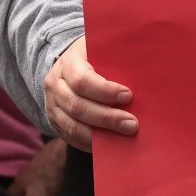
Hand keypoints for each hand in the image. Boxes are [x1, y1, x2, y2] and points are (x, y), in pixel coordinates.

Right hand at [43, 36, 137, 151]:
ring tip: (123, 136)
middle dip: (107, 118)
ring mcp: (51, 105)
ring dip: (99, 135)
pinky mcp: (54, 122)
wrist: (69, 66)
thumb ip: (116, 60)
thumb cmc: (95, 59)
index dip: (105, 91)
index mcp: (68, 63)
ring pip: (72, 126)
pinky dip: (90, 144)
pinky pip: (70, 137)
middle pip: (77, 106)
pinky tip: (109, 144)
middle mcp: (55, 84)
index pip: (82, 80)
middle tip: (132, 124)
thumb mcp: (102, 50)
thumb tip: (144, 76)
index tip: (128, 96)